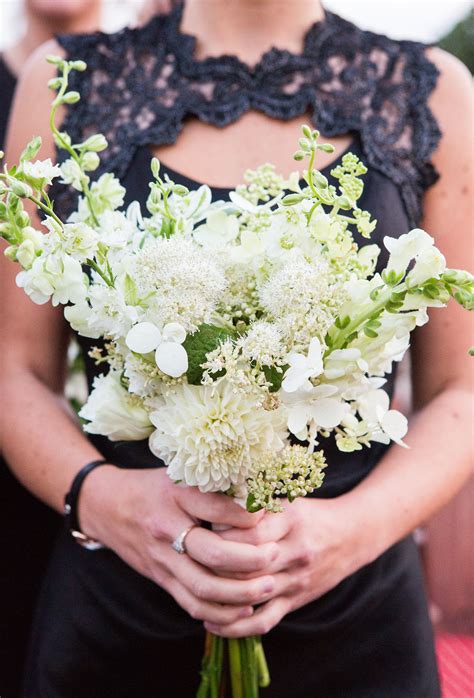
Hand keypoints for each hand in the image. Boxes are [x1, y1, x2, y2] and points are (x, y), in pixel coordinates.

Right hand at [79, 466, 279, 625]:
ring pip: (204, 586)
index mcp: (176, 494)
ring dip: (241, 592)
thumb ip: (214, 485)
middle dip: (250, 559)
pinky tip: (244, 609)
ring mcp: (162, 558)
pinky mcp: (160, 578)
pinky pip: (191, 603)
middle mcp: (167, 527)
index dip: (247, 514)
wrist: (106, 506)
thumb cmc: (153, 486)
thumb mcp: (180, 474)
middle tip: (274, 555)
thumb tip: (260, 493)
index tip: (268, 513)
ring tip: (268, 587)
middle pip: (213, 552)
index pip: (216, 507)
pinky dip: (220, 612)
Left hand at [204, 494, 376, 637]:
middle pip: (246, 566)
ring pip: (251, 594)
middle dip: (214, 566)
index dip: (220, 535)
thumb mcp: (286, 499)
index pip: (248, 534)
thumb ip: (255, 503)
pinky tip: (212, 622)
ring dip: (219, 595)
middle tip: (192, 561)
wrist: (351, 535)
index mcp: (290, 520)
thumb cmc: (309, 513)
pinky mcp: (295, 601)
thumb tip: (213, 502)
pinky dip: (236, 627)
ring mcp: (296, 580)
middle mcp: (295, 551)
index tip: (202, 531)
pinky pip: (264, 621)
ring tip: (195, 588)